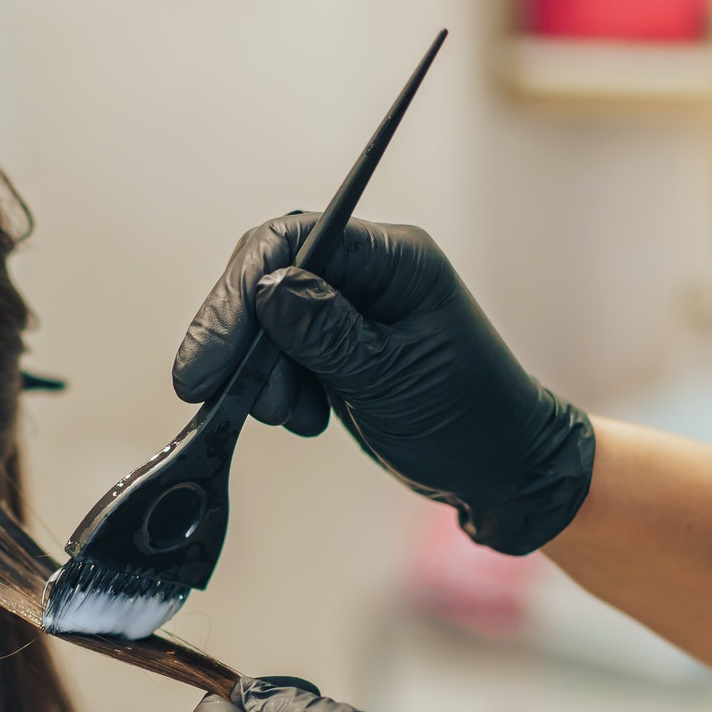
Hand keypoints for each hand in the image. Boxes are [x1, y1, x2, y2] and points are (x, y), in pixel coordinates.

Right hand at [173, 213, 594, 554]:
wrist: (502, 471)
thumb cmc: (469, 420)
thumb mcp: (393, 379)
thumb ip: (328, 333)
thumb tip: (267, 289)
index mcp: (395, 259)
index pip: (294, 240)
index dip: (241, 291)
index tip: (210, 357)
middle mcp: (369, 273)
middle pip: (270, 275)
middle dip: (239, 336)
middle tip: (211, 392)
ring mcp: (351, 311)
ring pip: (267, 320)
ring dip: (258, 372)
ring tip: (285, 417)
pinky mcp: (337, 349)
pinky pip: (281, 354)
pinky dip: (277, 389)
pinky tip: (304, 420)